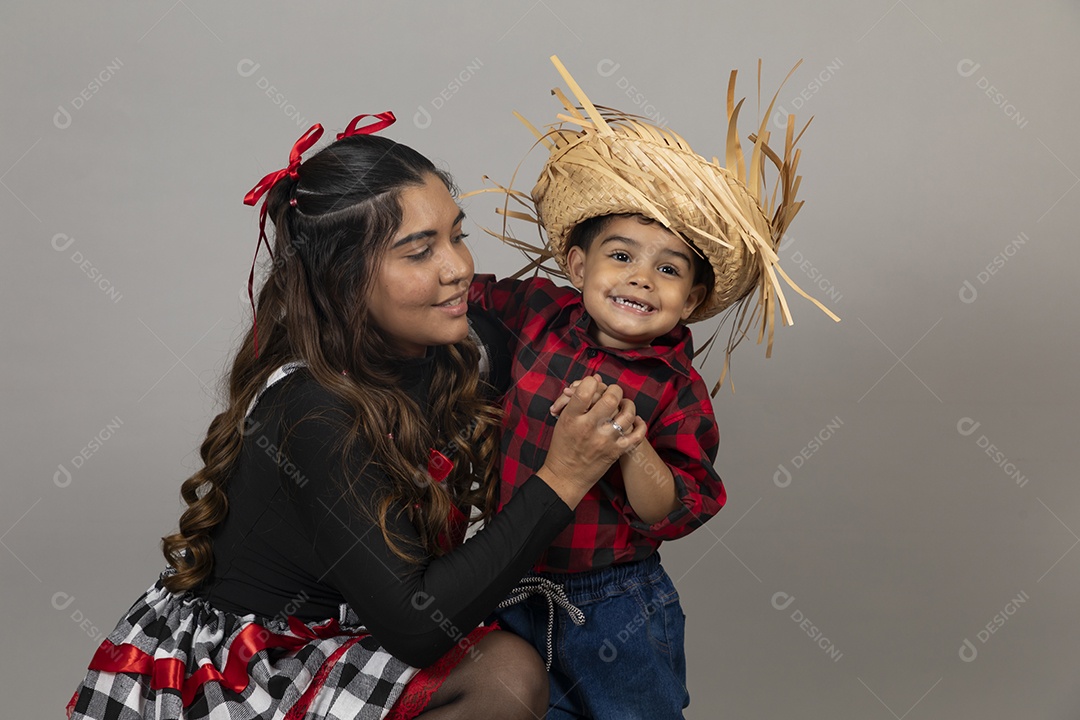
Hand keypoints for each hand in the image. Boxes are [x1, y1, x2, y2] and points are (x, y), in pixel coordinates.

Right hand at [537, 376, 647, 507]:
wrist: (565, 477)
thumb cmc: (563, 446)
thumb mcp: (563, 421)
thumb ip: (578, 400)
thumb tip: (598, 379)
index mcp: (571, 419)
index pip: (585, 391)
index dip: (592, 382)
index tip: (593, 384)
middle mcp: (588, 428)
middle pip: (610, 399)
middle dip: (614, 391)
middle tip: (613, 393)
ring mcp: (604, 441)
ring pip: (626, 415)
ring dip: (628, 405)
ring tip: (624, 405)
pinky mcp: (615, 452)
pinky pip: (636, 436)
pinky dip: (640, 425)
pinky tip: (635, 420)